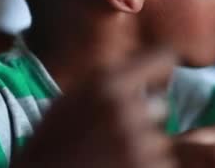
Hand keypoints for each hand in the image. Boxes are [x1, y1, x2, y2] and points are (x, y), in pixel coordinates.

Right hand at [13, 53, 176, 167]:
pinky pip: (161, 164)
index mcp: (106, 82)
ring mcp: (138, 143)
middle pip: (161, 106)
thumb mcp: (71, 97)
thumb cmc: (51, 143)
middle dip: (146, 119)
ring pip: (161, 140)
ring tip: (111, 157)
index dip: (163, 69)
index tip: (159, 80)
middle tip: (115, 135)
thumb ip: (109, 82)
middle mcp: (125, 108)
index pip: (163, 57)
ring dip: (144, 149)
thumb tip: (148, 73)